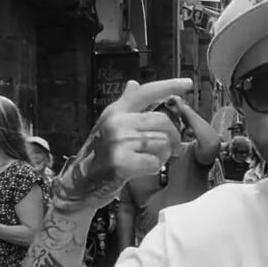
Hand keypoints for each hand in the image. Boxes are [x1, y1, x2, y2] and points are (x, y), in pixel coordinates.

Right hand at [52, 79, 191, 212]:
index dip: (169, 85)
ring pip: (162, 142)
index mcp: (116, 111)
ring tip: (150, 159)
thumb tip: (134, 84)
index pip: (146, 92)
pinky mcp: (121, 162)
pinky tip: (142, 169)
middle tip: (172, 148)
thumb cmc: (99, 155)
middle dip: (173, 136)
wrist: (79, 183)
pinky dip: (154, 167)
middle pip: (163, 120)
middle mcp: (117, 122)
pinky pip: (155, 162)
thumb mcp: (109, 124)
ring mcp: (118, 141)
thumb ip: (125, 105)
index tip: (188, 83)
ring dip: (163, 154)